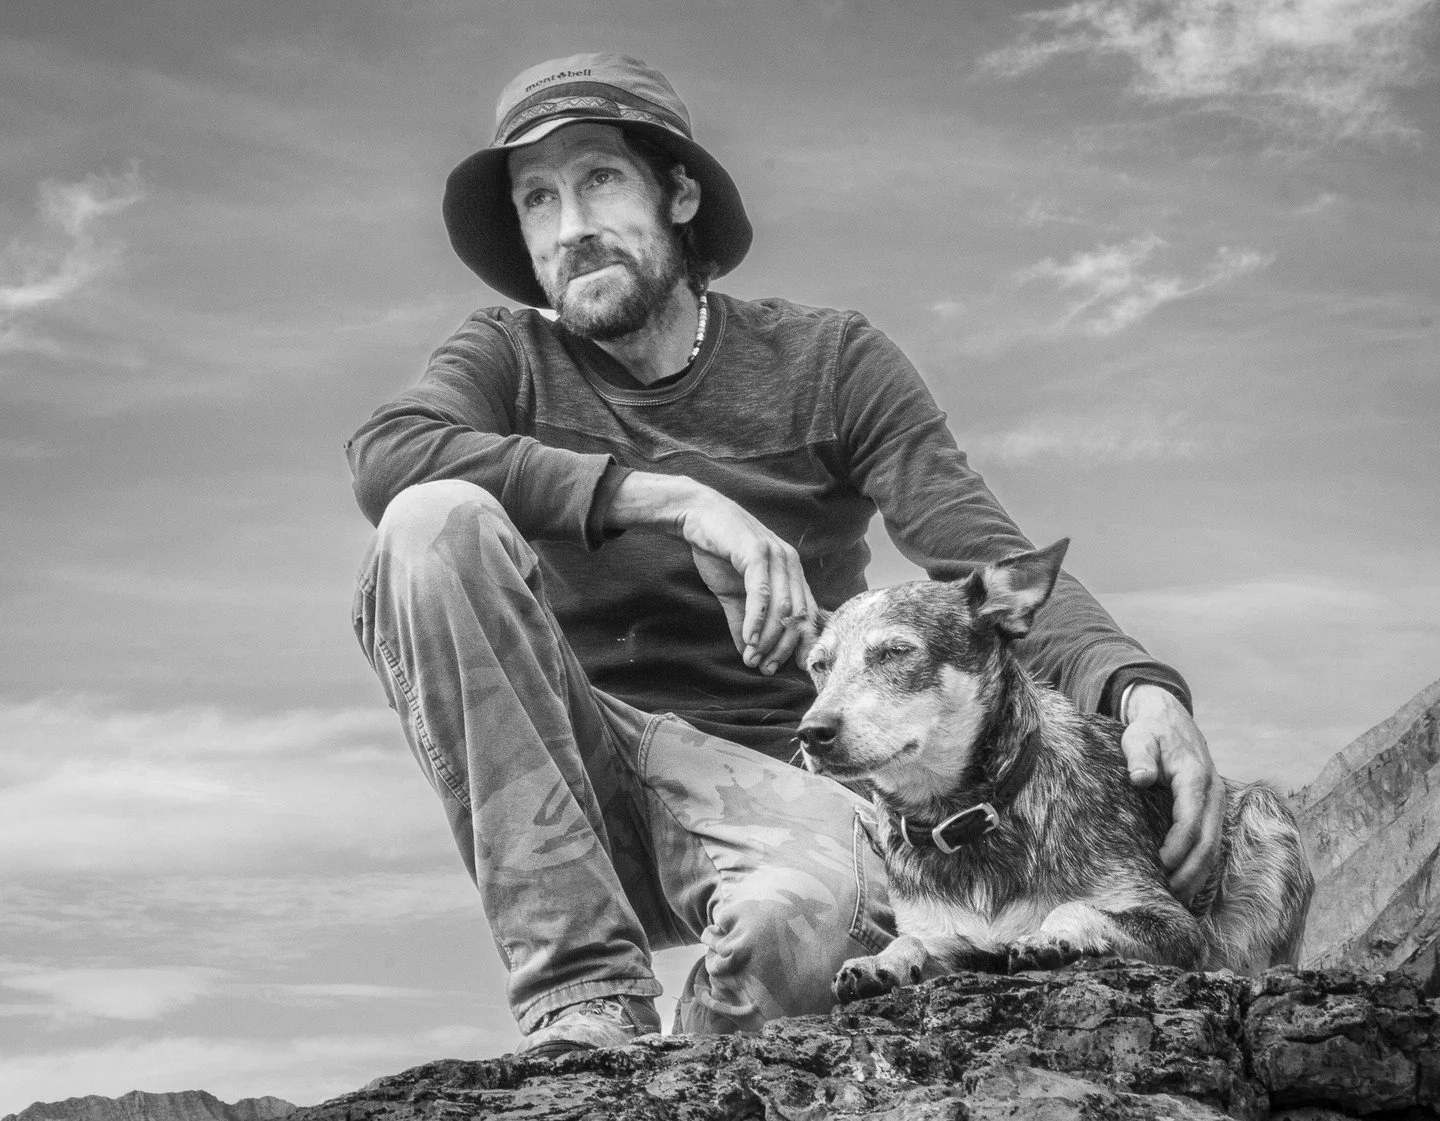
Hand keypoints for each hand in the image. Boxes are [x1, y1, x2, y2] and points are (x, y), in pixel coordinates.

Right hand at [678, 492, 817, 674]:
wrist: (697, 516)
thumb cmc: (718, 551)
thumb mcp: (733, 593)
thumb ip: (744, 622)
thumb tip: (749, 655)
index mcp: (792, 571)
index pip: (806, 614)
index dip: (796, 644)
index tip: (779, 667)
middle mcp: (790, 563)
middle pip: (798, 615)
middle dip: (782, 647)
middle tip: (765, 668)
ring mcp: (776, 556)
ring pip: (782, 607)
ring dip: (768, 638)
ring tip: (754, 658)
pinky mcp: (756, 552)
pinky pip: (761, 593)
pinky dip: (756, 620)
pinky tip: (747, 639)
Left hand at [1120, 684, 1225, 904]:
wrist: (1170, 719)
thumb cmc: (1150, 731)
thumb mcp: (1139, 737)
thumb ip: (1140, 756)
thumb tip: (1141, 778)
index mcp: (1195, 777)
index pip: (1191, 819)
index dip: (1179, 845)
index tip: (1161, 864)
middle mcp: (1213, 793)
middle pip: (1209, 840)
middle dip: (1191, 870)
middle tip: (1170, 894)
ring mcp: (1216, 803)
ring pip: (1215, 846)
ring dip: (1198, 873)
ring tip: (1177, 898)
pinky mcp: (1212, 811)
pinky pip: (1212, 842)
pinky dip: (1201, 865)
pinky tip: (1186, 884)